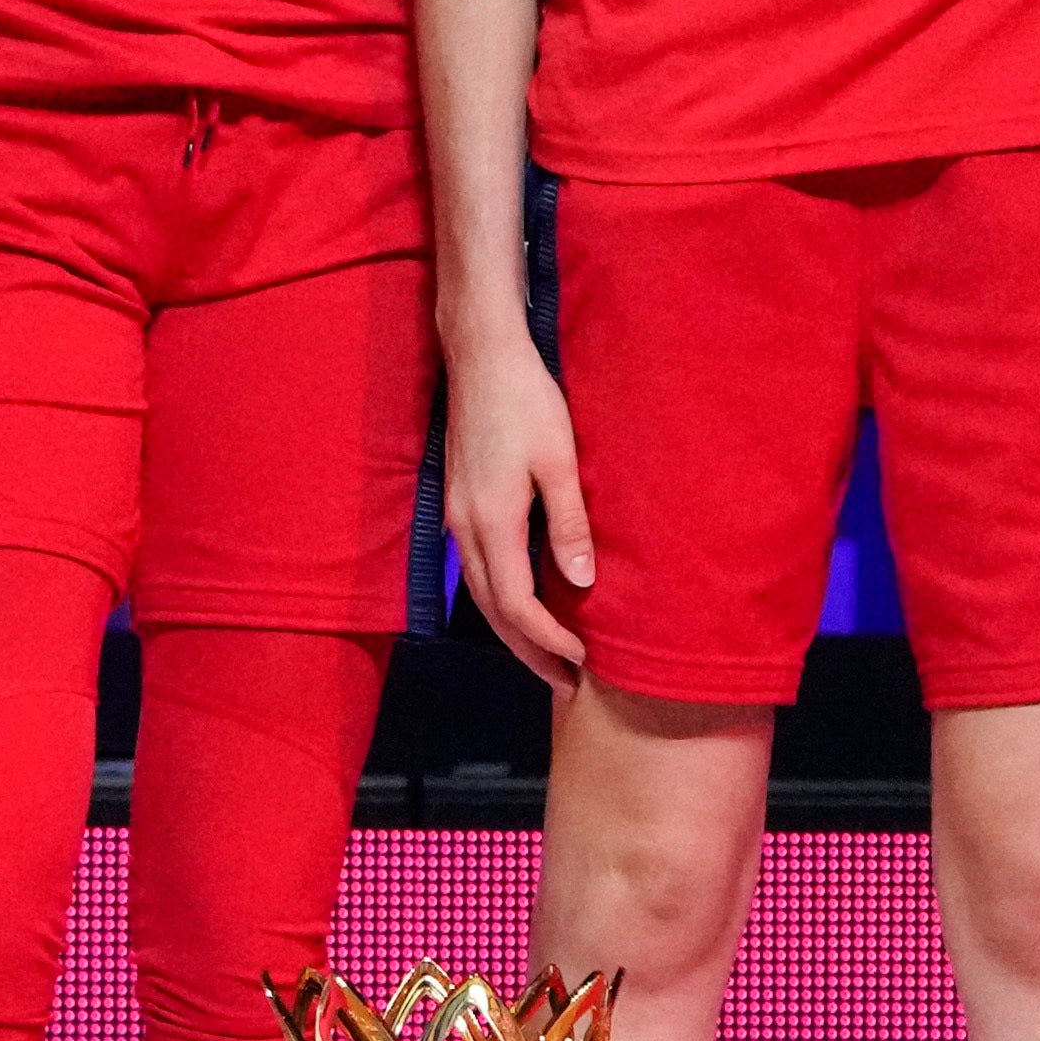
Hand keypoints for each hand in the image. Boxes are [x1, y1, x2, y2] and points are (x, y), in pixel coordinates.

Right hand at [442, 318, 591, 681]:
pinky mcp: (460, 504)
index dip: (548, 640)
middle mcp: (466, 527)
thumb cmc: (527, 400)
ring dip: (513, 632)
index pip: (516, 605)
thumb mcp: (560, 460)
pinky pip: (478, 570)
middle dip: (529, 653)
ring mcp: (457, 517)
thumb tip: (581, 582)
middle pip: (493, 612)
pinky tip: (526, 605)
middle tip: (566, 685)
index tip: (582, 661)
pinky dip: (502, 601)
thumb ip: (569, 523)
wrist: (481, 356)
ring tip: (548, 658)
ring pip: (480, 594)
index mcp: (491, 521)